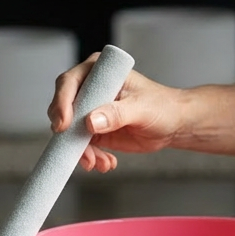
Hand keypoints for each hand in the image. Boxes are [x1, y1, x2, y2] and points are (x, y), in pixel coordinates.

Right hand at [48, 53, 186, 172]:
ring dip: (80, 151)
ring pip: (69, 132)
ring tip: (99, 163)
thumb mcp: (141, 108)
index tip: (64, 124)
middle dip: (67, 133)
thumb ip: (117, 113)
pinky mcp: (92, 131)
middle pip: (63, 108)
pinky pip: (81, 146)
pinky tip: (106, 163)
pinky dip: (90, 157)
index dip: (61, 102)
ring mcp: (89, 111)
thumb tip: (91, 121)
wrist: (173, 125)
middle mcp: (89, 90)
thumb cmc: (162, 107)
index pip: (70, 83)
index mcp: (99, 72)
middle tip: (78, 150)